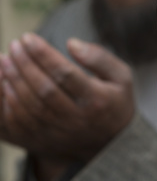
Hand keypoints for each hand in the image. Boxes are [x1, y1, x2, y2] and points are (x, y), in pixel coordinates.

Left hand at [0, 34, 134, 175]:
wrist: (109, 143)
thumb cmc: (112, 101)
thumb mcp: (120, 77)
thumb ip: (99, 57)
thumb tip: (71, 43)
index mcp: (97, 101)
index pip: (65, 75)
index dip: (43, 55)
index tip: (28, 38)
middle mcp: (78, 120)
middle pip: (44, 91)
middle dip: (24, 65)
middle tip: (14, 46)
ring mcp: (60, 134)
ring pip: (30, 108)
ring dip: (13, 82)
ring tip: (5, 60)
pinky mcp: (44, 142)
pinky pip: (20, 125)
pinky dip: (8, 104)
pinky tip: (4, 84)